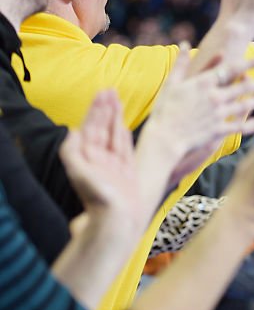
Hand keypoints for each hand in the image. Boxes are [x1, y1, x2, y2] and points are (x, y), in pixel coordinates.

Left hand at [60, 90, 136, 216]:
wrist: (118, 219)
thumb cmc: (98, 198)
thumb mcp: (78, 172)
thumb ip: (72, 152)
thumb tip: (72, 132)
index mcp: (87, 156)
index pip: (91, 127)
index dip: (96, 110)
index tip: (102, 94)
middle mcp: (99, 158)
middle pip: (101, 127)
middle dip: (105, 108)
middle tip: (110, 90)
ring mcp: (113, 163)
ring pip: (113, 133)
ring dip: (115, 116)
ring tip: (117, 100)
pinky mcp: (126, 169)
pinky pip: (124, 146)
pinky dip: (123, 133)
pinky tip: (122, 124)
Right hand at [143, 43, 253, 184]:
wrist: (163, 139)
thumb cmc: (164, 110)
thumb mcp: (171, 84)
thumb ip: (181, 63)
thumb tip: (184, 43)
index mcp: (203, 84)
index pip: (231, 70)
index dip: (248, 64)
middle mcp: (215, 97)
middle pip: (243, 87)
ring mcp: (218, 114)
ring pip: (244, 105)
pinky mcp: (218, 131)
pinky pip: (238, 126)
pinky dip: (249, 125)